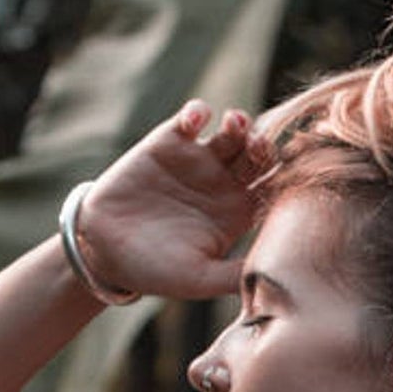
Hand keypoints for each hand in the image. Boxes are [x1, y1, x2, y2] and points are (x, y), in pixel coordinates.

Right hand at [73, 101, 270, 302]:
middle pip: (259, 155)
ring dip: (240, 123)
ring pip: (233, 131)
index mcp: (238, 214)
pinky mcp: (171, 141)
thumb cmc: (154, 271)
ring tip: (234, 125)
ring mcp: (199, 160)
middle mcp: (224, 183)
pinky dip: (199, 112)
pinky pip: (194, 117)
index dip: (285, 180)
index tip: (288, 177)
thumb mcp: (198, 279)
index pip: (273, 190)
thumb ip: (233, 275)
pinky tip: (195, 121)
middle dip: (264, 146)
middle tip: (258, 147)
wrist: (104, 249)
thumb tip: (272, 278)